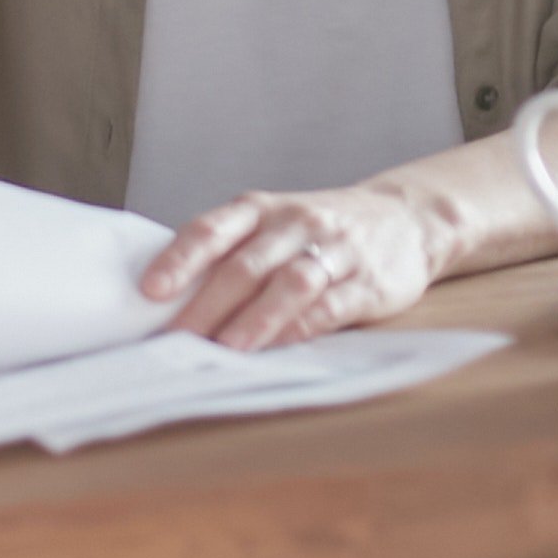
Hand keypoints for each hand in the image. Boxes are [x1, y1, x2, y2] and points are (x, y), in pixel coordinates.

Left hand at [140, 182, 439, 350]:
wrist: (406, 217)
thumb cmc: (317, 230)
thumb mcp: (272, 225)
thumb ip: (231, 253)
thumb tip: (170, 301)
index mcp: (260, 209)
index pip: (211, 230)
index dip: (179, 259)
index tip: (150, 290)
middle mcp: (294, 223)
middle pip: (245, 264)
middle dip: (206, 304)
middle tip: (176, 340)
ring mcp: (335, 250)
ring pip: (289, 283)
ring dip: (254, 318)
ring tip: (224, 348)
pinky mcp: (370, 282)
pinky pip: (332, 305)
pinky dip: (301, 327)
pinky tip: (278, 348)